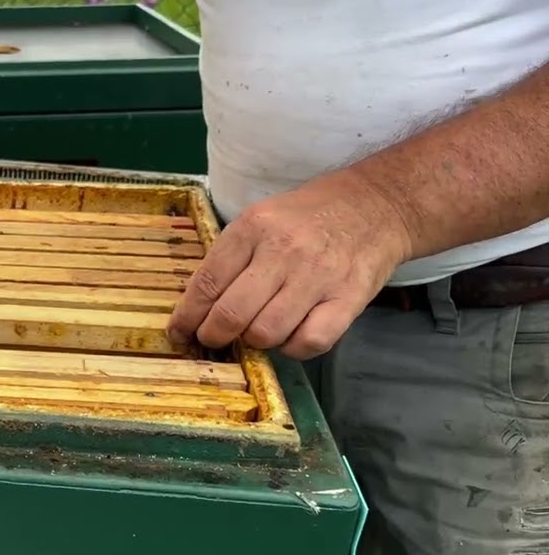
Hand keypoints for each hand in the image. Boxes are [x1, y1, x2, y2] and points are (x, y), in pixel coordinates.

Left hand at [166, 174, 413, 359]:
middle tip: (215, 339)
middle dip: (214, 336)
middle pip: (231, 314)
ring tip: (258, 330)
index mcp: (253, 229)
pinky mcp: (348, 298)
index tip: (179, 333)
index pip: (206, 283)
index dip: (186, 317)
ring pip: (266, 333)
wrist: (375, 205)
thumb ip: (230, 259)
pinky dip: (293, 349)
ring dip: (255, 342)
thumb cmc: (307, 217)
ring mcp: (317, 276)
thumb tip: (197, 307)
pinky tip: (291, 335)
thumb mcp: (260, 220)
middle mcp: (283, 251)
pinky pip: (309, 343)